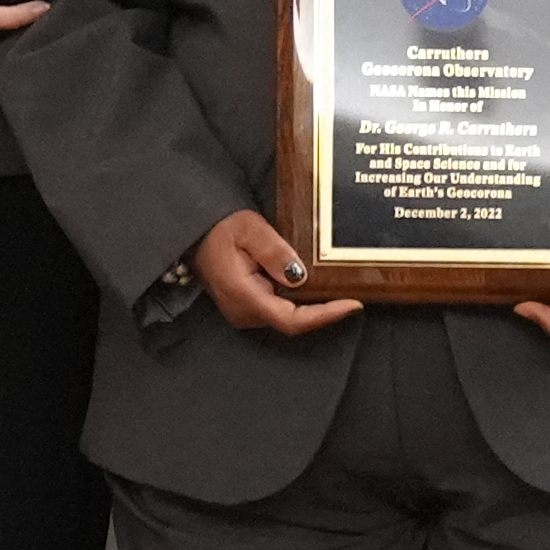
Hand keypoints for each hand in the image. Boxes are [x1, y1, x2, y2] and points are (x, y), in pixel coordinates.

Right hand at [194, 208, 360, 335]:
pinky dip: (298, 301)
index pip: (292, 319)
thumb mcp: (250, 230)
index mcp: (244, 296)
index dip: (324, 316)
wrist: (195, 232)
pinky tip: (315, 286)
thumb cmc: (220, 227)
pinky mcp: (247, 307)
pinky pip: (279, 309)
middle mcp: (244, 312)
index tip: (353, 305)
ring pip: (287, 317)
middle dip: (324, 311)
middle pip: (293, 321)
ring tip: (340, 289)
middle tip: (354, 294)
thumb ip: (274, 252)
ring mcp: (244, 313)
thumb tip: (299, 276)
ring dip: (312, 306)